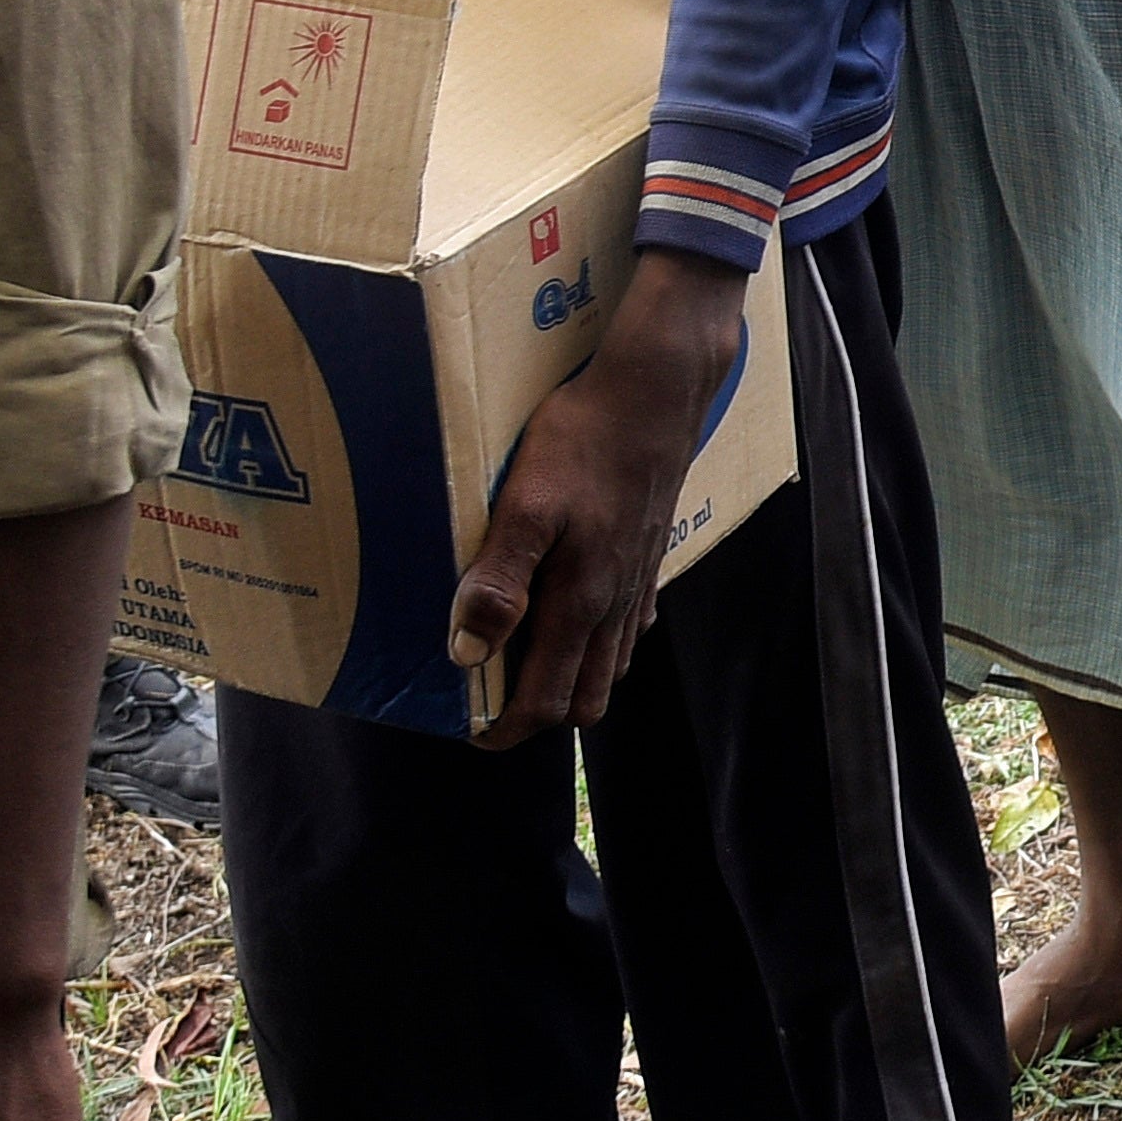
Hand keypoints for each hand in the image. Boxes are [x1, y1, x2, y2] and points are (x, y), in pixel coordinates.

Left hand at [452, 251, 753, 742]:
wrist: (654, 391)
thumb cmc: (584, 441)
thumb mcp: (525, 505)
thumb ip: (498, 582)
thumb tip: (468, 653)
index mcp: (581, 601)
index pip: (547, 701)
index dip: (507, 728)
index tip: (472, 729)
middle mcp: (615, 605)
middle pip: (583, 699)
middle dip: (539, 713)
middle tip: (493, 697)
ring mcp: (638, 583)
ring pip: (609, 667)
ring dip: (569, 681)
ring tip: (524, 662)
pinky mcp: (650, 556)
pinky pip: (629, 627)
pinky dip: (600, 645)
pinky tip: (575, 616)